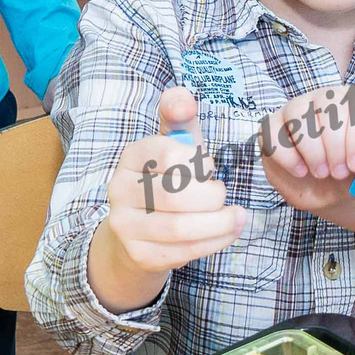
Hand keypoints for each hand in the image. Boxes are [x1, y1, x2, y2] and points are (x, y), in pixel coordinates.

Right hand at [97, 87, 245, 279]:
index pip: (170, 153)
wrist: (140, 232)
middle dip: (212, 196)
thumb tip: (183, 100)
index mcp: (131, 156)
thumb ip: (181, 116)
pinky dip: (213, 243)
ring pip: (179, 227)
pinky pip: (181, 253)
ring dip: (219, 223)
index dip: (201, 162)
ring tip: (235, 216)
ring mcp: (124, 225)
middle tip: (222, 194)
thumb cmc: (168, 179)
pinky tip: (227, 232)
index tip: (210, 168)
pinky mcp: (138, 255)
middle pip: (175, 194)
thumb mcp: (175, 144)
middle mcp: (119, 189)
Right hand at [261, 79, 354, 212]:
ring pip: (298, 114)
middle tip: (339, 173)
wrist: (327, 184)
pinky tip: (300, 171)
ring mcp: (296, 108)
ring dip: (311, 150)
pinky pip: (272, 131)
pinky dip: (286, 154)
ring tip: (321, 173)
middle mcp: (326, 98)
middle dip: (335, 146)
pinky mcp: (272, 125)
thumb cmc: (354, 172)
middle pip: (329, 108)